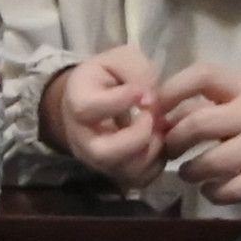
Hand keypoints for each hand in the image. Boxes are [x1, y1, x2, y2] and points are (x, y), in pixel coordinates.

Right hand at [43, 50, 165, 184]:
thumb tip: (149, 99)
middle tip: (153, 118)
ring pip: (123, 170)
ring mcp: (98, 159)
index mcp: (78, 102)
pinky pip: (138, 179)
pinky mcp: (116, 171)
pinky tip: (162, 142)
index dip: (120, 100)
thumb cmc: (109, 77)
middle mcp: (82, 138)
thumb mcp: (120, 60)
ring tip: (161, 129)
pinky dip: (157, 163)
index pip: (88, 108)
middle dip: (137, 137)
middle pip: (103, 153)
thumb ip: (135, 71)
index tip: (144, 92)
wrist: (95, 100)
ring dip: (151, 150)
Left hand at [159, 67, 240, 203]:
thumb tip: (167, 118)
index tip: (157, 108)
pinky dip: (213, 193)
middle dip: (173, 141)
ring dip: (189, 172)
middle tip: (170, 151)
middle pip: (197, 123)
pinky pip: (229, 189)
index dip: (172, 89)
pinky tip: (214, 190)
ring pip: (208, 162)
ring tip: (192, 174)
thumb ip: (219, 107)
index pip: (204, 75)